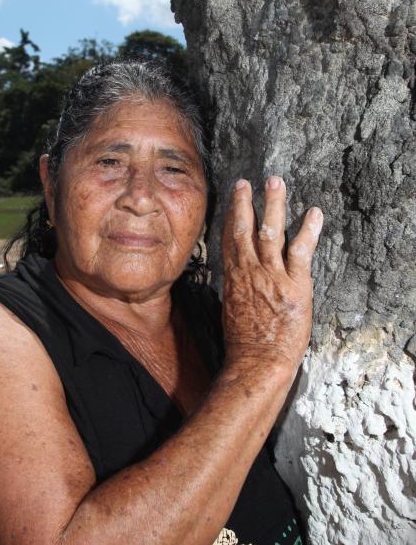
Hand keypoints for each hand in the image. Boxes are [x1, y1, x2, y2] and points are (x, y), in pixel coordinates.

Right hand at [221, 175, 322, 375]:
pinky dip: (308, 230)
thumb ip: (237, 290)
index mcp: (233, 278)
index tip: (234, 198)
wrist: (257, 361)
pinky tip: (314, 213)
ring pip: (270, 231)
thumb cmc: (245, 344)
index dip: (232, 215)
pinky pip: (301, 250)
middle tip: (246, 182)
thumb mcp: (231, 310)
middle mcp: (249, 271)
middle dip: (245, 202)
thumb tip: (238, 282)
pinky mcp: (294, 285)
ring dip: (273, 204)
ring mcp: (271, 276)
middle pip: (244, 228)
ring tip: (276, 182)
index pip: (230, 239)